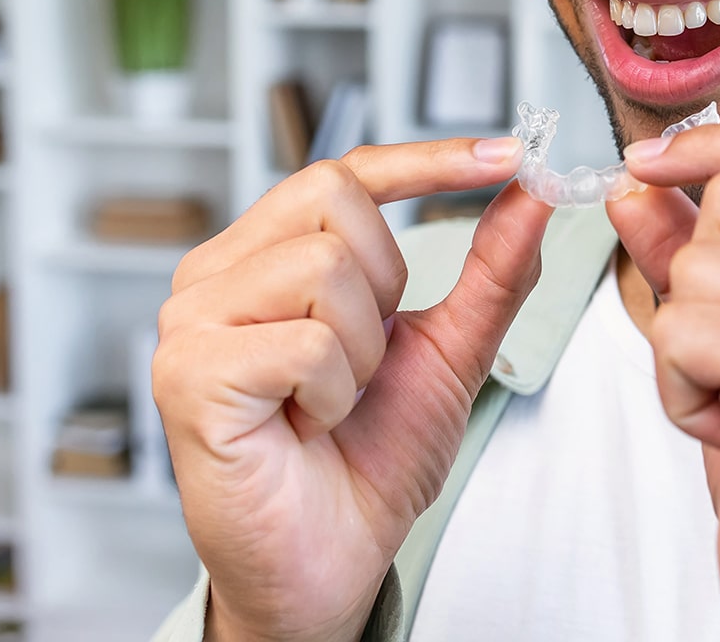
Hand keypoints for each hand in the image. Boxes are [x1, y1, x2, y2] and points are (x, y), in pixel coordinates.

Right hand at [153, 137, 552, 641]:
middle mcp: (214, 275)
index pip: (345, 172)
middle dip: (385, 283)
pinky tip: (306, 426)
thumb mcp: (449, 350)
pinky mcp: (186, 373)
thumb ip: (491, 269)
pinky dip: (333, 391)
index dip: (428, 159)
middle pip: (332, 196)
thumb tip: (533, 189)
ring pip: (322, 265)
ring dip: (361, 351)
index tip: (508, 154)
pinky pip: (304, 341)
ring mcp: (189, 321)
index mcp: (264, 256)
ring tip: (331, 402)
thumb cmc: (369, 460)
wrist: (331, 566)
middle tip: (364, 360)